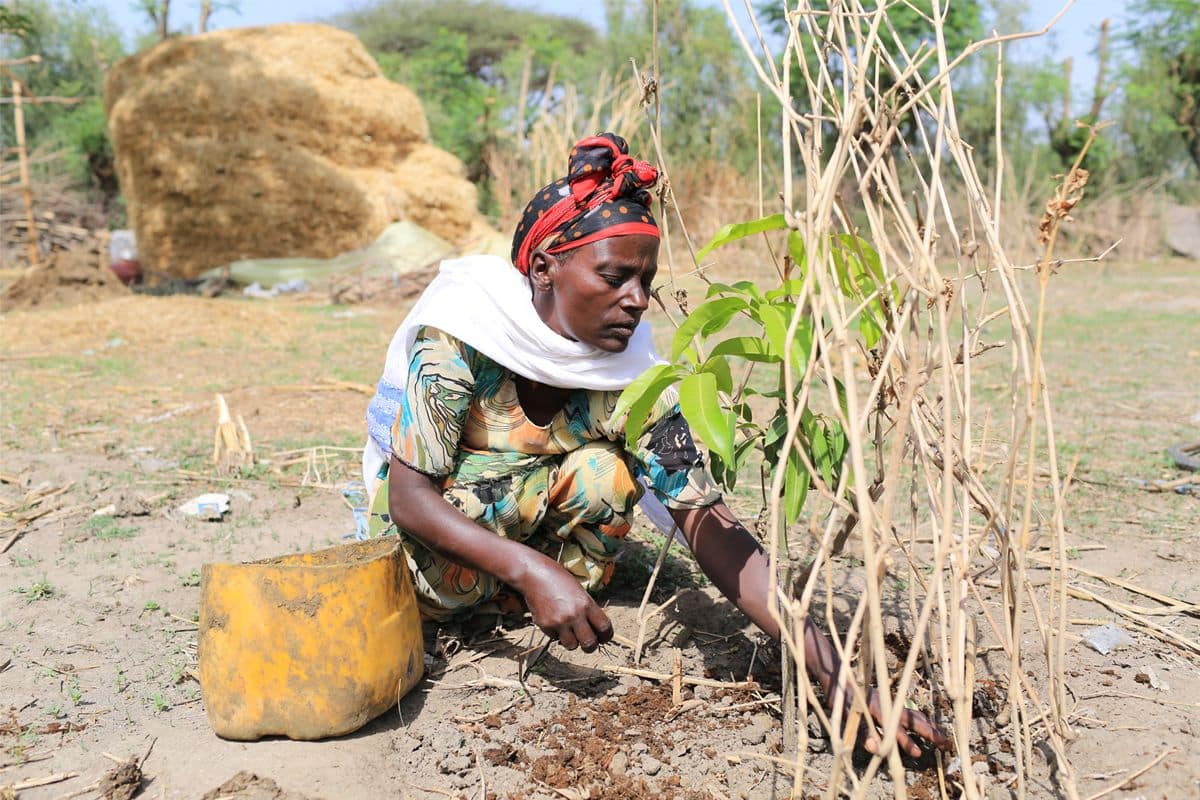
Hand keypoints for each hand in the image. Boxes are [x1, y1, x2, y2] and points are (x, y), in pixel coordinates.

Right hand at [518, 556, 612, 652]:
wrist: (534, 574)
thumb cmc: (558, 579)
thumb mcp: (579, 591)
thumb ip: (587, 609)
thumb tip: (595, 628)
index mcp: (587, 604)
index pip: (604, 628)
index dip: (606, 636)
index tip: (603, 638)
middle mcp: (575, 614)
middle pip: (590, 644)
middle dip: (590, 646)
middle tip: (587, 643)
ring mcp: (559, 621)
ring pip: (572, 646)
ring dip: (572, 641)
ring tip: (568, 632)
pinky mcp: (545, 625)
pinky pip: (555, 638)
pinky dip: (556, 633)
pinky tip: (553, 620)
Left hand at [827, 683, 951, 757]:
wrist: (840, 675)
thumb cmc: (841, 697)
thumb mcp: (847, 715)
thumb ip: (862, 731)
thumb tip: (875, 747)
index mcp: (877, 708)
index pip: (895, 728)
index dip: (906, 741)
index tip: (918, 753)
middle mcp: (888, 704)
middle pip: (913, 720)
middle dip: (930, 733)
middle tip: (946, 746)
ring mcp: (891, 702)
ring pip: (915, 715)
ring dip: (930, 727)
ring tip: (944, 739)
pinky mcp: (891, 701)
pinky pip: (911, 711)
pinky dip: (923, 719)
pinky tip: (929, 725)